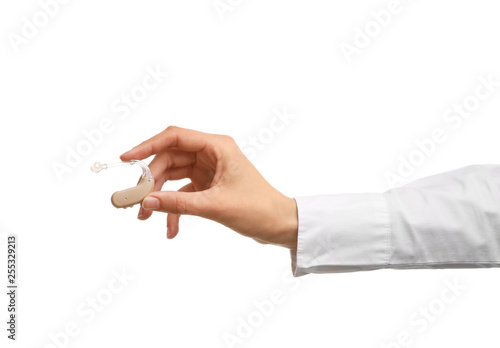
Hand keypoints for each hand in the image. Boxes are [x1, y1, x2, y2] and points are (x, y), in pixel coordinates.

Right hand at [120, 126, 297, 248]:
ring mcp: (209, 169)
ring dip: (160, 197)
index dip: (147, 146)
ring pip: (173, 177)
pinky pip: (183, 193)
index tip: (126, 159)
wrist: (280, 224)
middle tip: (137, 203)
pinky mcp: (209, 185)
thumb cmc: (258, 209)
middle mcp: (212, 153)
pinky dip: (175, 209)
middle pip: (170, 160)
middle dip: (152, 181)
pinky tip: (170, 229)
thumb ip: (179, 203)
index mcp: (217, 146)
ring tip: (146, 219)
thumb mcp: (215, 206)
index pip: (174, 137)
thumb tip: (146, 203)